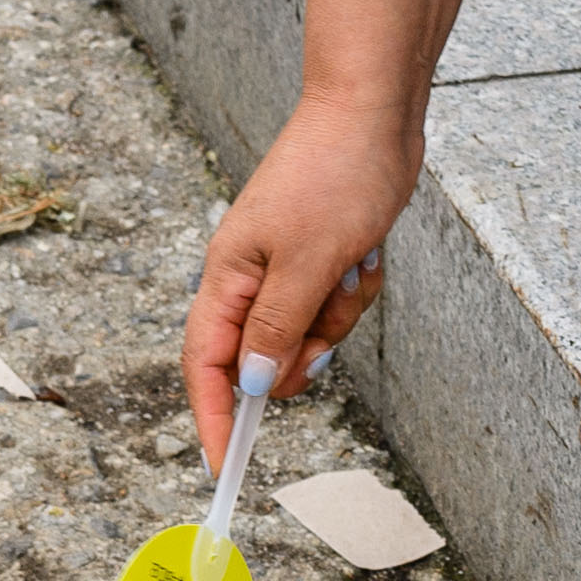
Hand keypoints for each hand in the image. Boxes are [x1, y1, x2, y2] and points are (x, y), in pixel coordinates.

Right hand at [186, 96, 413, 463]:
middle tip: (328, 331)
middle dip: (305, 353)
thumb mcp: (307, 262)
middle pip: (266, 358)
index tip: (224, 465)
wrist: (373, 115)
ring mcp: (288, 270)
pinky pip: (337, 307)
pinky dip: (356, 290)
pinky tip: (365, 253)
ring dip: (339, 315)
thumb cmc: (334, 175)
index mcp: (229, 276)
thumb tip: (254, 385)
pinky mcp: (322, 262)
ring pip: (310, 334)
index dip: (214, 417)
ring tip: (352, 267)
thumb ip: (277, 328)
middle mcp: (251, 278)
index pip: (207, 365)